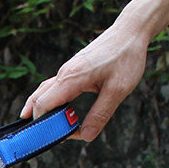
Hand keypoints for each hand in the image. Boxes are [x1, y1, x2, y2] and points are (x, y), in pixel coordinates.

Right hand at [20, 20, 150, 140]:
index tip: (64, 136)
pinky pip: (50, 88)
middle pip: (38, 100)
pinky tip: (50, 110)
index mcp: (71, 78)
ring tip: (41, 128)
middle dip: (40, 121)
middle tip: (52, 137)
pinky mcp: (71, 70)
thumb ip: (100, 114)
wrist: (130, 30)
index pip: (44, 106)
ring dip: (40, 111)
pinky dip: (46, 102)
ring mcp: (66, 71)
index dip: (47, 125)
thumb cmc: (126, 56)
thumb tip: (87, 135)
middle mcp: (64, 74)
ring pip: (41, 93)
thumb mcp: (118, 89)